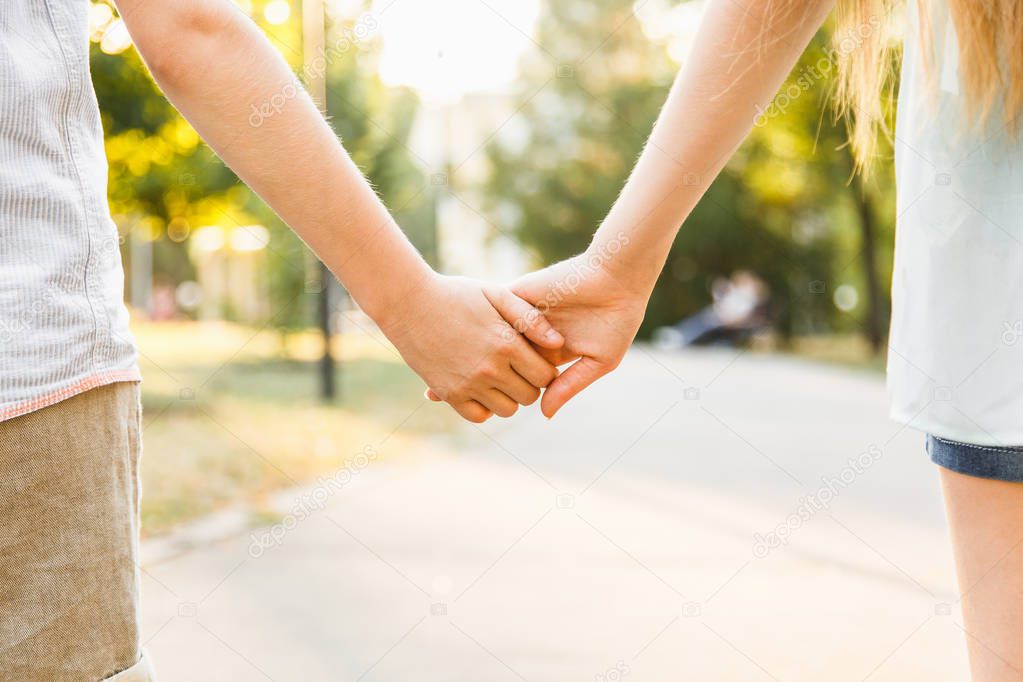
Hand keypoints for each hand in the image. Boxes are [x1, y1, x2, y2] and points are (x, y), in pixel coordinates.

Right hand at [379, 273, 563, 422]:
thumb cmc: (456, 294)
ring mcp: (469, 384)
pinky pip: (479, 416)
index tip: (534, 360)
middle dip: (529, 384)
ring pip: (507, 410)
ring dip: (508, 397)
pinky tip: (481, 389)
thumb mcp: (496, 294)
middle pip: (529, 396)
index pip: (545, 376)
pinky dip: (484, 408)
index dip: (544, 369)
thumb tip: (558, 344)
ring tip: (499, 377)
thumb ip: (530, 318)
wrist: (409, 303)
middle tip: (517, 368)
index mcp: (506, 343)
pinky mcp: (449, 394)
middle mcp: (490, 369)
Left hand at [427, 252, 648, 417]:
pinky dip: (472, 327)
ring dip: (463, 352)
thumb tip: (544, 413)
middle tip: (439, 392)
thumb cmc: (615, 322)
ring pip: (486, 336)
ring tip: (435, 369)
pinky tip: (450, 341)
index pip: (516, 376)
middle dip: (470, 373)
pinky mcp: (519, 297)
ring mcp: (522, 317)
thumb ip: (569, 385)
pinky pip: (490, 313)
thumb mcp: (597, 362)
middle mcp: (530, 336)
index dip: (496, 391)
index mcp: (548, 353)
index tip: (473, 407)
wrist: (618, 281)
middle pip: (494, 358)